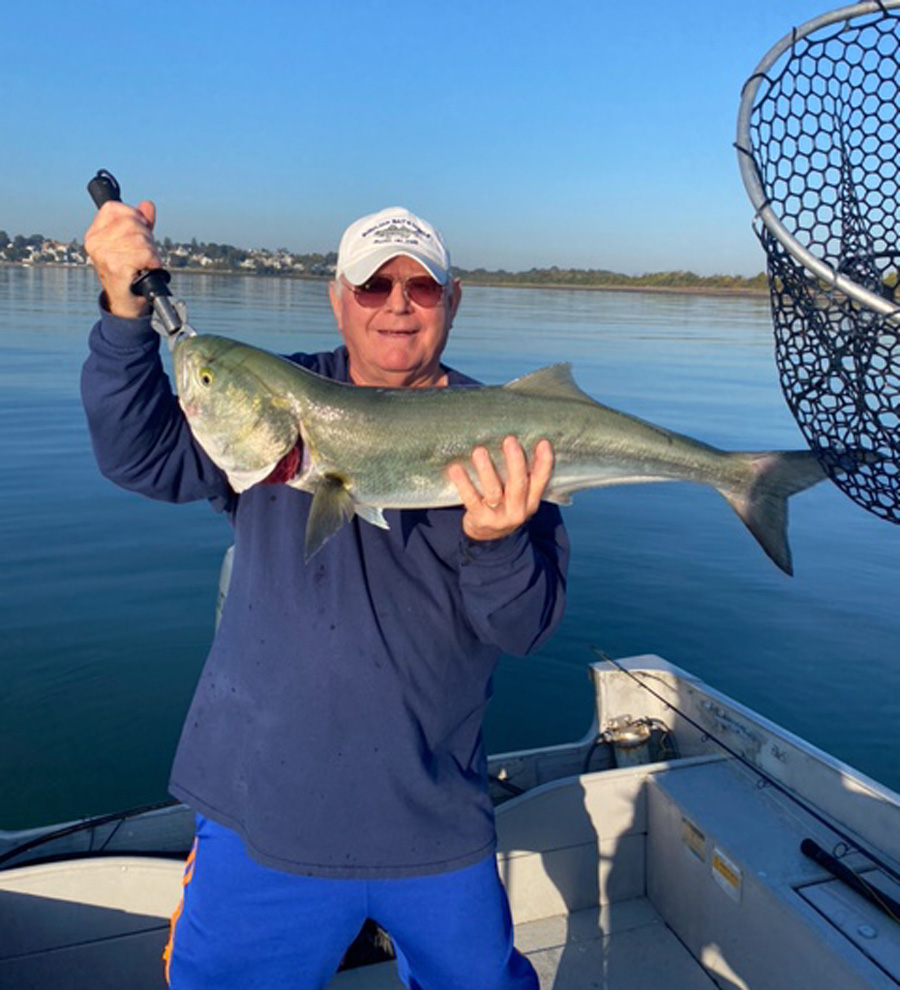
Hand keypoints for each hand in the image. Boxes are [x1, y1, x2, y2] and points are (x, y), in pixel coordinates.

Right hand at [84, 200, 159, 318]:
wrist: (127, 301)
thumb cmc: (130, 271)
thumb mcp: (134, 242)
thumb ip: (141, 222)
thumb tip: (147, 205)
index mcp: (94, 233)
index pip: (115, 208)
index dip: (134, 216)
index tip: (140, 232)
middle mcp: (95, 242)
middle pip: (131, 223)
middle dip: (147, 237)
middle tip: (145, 253)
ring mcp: (103, 255)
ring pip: (140, 239)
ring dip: (151, 251)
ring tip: (145, 263)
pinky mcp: (115, 268)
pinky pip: (144, 254)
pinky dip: (152, 262)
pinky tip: (147, 269)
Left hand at [447, 436, 553, 540]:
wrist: (489, 538)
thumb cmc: (504, 507)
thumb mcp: (519, 498)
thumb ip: (521, 478)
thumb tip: (516, 442)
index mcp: (531, 502)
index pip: (541, 481)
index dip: (544, 463)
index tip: (543, 443)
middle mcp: (518, 510)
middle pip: (519, 484)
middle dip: (515, 462)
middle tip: (510, 441)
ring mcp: (499, 516)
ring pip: (494, 492)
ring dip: (487, 470)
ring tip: (479, 451)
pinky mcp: (480, 519)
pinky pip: (471, 499)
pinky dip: (463, 483)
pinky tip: (456, 469)